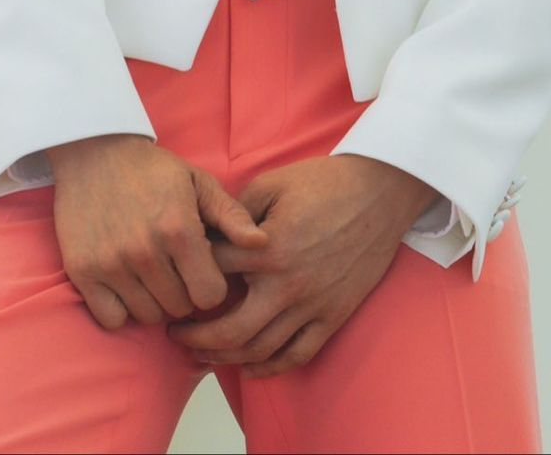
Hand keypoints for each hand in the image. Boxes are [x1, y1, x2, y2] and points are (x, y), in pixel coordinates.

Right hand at [49, 133, 269, 331]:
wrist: (94, 152)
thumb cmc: (153, 170)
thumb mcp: (198, 182)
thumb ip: (231, 214)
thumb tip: (262, 243)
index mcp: (179, 229)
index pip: (210, 296)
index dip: (210, 285)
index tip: (200, 269)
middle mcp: (145, 251)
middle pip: (180, 309)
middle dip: (183, 293)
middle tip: (173, 268)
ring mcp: (111, 263)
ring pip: (148, 316)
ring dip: (154, 301)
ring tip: (150, 273)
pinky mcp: (83, 271)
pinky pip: (113, 319)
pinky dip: (121, 309)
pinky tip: (126, 284)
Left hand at [167, 154, 423, 374]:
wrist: (378, 193)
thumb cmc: (323, 182)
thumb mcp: (271, 183)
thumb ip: (236, 212)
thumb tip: (208, 233)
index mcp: (267, 249)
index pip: (212, 273)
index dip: (187, 275)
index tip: (172, 280)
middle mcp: (287, 285)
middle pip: (230, 329)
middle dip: (196, 337)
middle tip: (175, 334)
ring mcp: (312, 306)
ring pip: (260, 349)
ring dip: (225, 357)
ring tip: (202, 353)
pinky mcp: (333, 316)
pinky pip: (297, 354)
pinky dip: (271, 367)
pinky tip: (249, 367)